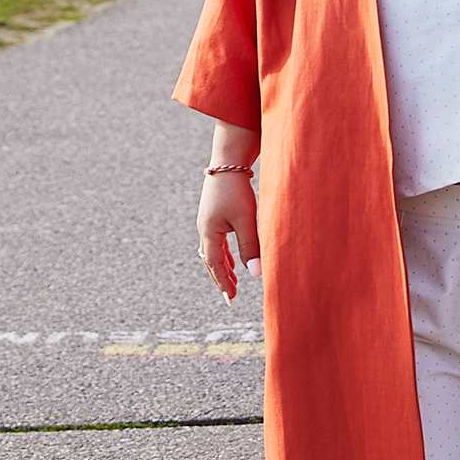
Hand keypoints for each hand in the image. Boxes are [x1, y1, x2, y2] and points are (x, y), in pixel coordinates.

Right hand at [198, 167, 259, 299]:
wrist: (227, 162)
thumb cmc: (237, 190)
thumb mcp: (246, 220)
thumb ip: (250, 247)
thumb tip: (255, 274)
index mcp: (209, 232)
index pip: (215, 264)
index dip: (223, 281)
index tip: (230, 297)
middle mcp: (204, 228)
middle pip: (210, 260)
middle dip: (220, 278)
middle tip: (230, 295)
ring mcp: (207, 221)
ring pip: (212, 251)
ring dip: (222, 267)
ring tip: (232, 280)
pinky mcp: (213, 214)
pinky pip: (215, 241)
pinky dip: (222, 254)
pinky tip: (229, 258)